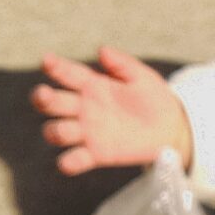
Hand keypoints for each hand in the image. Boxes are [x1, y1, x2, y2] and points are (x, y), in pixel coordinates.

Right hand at [32, 47, 193, 176]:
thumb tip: (102, 50)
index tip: (47, 60)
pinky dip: (68, 163)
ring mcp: (88, 132)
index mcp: (92, 85)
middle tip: (43, 95)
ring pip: (57, 131)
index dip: (55, 67)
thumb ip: (122, 63)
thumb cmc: (154, 97)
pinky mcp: (97, 154)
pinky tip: (67, 162)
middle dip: (43, 99)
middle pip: (53, 103)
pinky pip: (74, 161)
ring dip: (55, 131)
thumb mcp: (141, 75)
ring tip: (64, 130)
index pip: (67, 73)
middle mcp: (84, 108)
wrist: (172, 127)